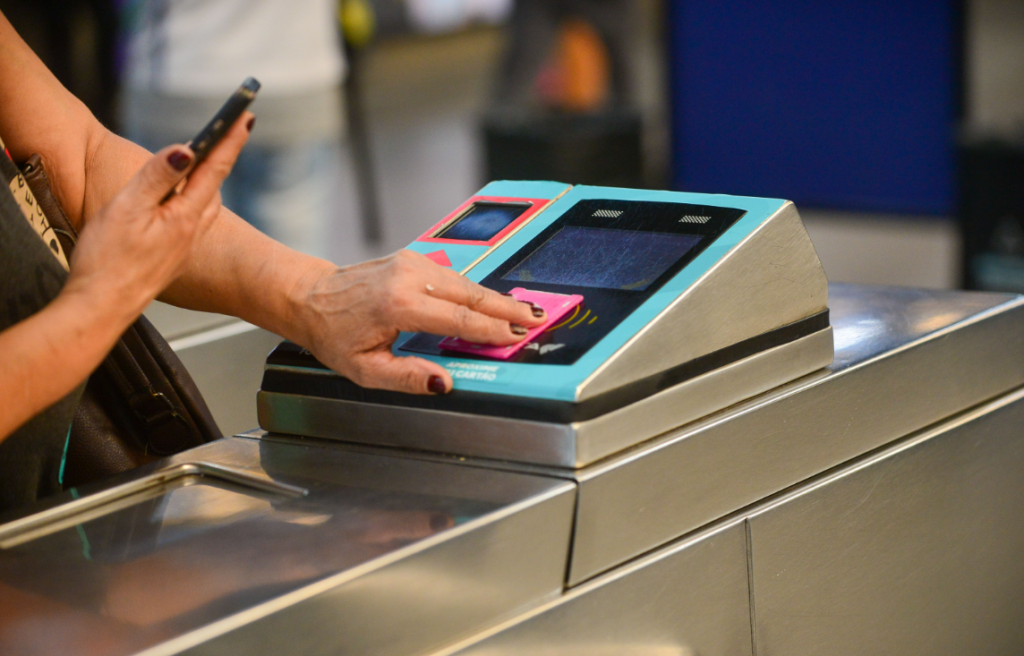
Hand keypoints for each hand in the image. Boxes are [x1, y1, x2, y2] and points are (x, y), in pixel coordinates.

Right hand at [63, 112, 252, 324]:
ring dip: (206, 179)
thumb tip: (186, 150)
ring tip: (203, 159)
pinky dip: (190, 201)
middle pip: (213, 184)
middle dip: (222, 155)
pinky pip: (189, 220)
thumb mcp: (128, 210)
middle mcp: (191, 232)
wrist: (99, 310)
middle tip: (229, 128)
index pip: (215, 168)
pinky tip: (175, 202)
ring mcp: (182, 246)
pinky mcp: (171, 257)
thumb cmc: (108, 263)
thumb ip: (157, 178)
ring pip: (203, 204)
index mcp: (184, 216)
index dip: (231, 138)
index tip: (247, 114)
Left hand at [301, 250, 546, 393]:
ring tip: (525, 312)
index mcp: (398, 305)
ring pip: (466, 282)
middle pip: (471, 294)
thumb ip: (407, 378)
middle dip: (507, 308)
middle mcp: (408, 277)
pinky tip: (494, 302)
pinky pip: (454, 277)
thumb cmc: (335, 334)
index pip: (458, 318)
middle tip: (538, 318)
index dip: (492, 329)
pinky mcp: (414, 258)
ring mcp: (412, 263)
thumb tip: (445, 382)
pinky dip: (477, 291)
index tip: (518, 335)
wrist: (310, 296)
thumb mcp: (364, 370)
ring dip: (496, 299)